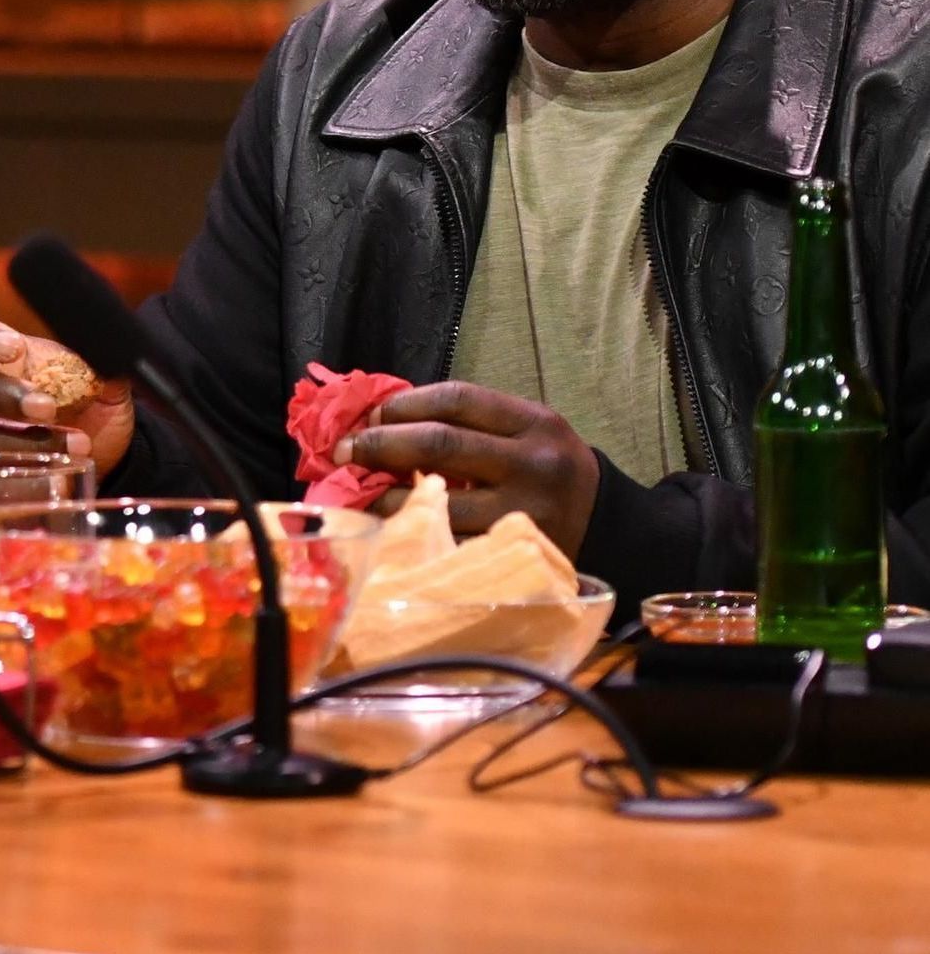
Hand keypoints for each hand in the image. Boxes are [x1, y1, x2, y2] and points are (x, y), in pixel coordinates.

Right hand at [0, 310, 133, 471]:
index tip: (14, 347)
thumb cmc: (85, 407)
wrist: (100, 457)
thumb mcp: (99, 381)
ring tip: (75, 446)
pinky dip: (19, 482)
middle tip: (46, 407)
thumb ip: (100, 364)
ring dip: (19, 443)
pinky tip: (55, 481)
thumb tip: (114, 355)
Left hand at [342, 382, 599, 555]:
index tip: (369, 414)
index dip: (403, 404)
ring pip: (438, 498)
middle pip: (440, 443)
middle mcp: (533, 464)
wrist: (609, 526)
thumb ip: (470, 422)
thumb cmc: (548, 471)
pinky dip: (412, 531)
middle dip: (380, 444)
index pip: (456, 399)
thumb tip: (383, 418)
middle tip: (344, 451)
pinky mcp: (512, 554)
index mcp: (535, 423)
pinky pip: (449, 541)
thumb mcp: (526, 432)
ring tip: (361, 492)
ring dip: (386, 496)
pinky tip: (389, 526)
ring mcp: (524, 513)